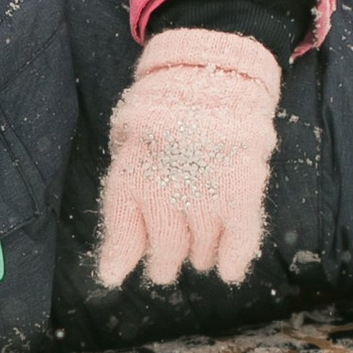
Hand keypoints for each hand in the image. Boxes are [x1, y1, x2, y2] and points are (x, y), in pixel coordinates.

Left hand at [95, 28, 283, 289]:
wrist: (209, 74)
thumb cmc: (162, 120)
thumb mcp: (128, 157)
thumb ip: (121, 218)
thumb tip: (110, 278)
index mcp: (131, 176)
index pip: (124, 237)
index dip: (124, 257)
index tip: (118, 273)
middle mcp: (166, 189)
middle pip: (166, 250)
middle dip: (165, 262)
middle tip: (167, 262)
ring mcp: (206, 190)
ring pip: (202, 249)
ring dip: (199, 255)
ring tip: (198, 250)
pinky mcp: (242, 188)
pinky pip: (239, 238)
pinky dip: (233, 258)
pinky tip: (227, 269)